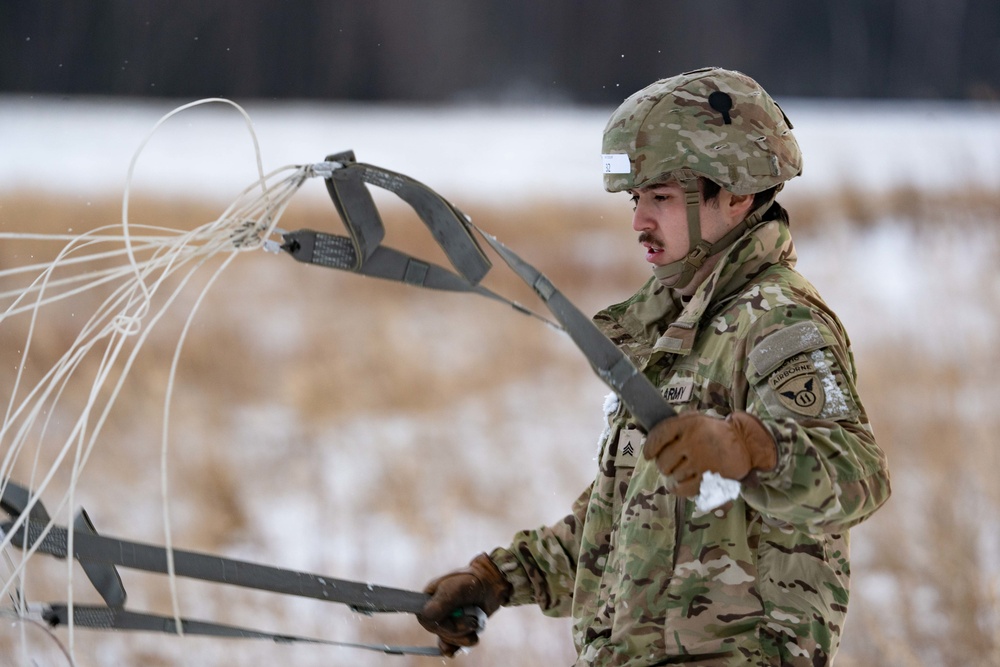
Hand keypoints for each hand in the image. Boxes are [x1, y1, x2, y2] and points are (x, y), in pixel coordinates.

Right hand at [418, 553, 510, 656]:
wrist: (490, 585)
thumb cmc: (471, 582)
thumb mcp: (454, 589)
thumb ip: (440, 603)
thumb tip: (425, 617)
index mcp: (429, 599)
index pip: (425, 619)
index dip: (437, 625)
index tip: (451, 619)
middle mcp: (436, 612)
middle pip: (438, 632)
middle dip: (457, 630)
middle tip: (471, 620)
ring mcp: (447, 621)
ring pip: (448, 640)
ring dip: (464, 636)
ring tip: (475, 622)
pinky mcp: (457, 630)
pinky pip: (454, 645)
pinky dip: (461, 645)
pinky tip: (467, 641)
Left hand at [642, 411, 776, 496]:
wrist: (745, 443)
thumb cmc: (714, 433)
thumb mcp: (696, 420)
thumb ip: (675, 427)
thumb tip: (651, 439)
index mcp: (689, 424)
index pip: (659, 435)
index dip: (650, 447)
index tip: (648, 454)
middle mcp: (694, 442)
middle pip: (663, 461)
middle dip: (664, 465)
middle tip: (672, 463)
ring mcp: (701, 462)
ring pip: (672, 476)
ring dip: (673, 477)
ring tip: (682, 471)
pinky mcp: (709, 479)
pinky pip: (683, 489)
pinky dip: (678, 489)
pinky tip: (680, 484)